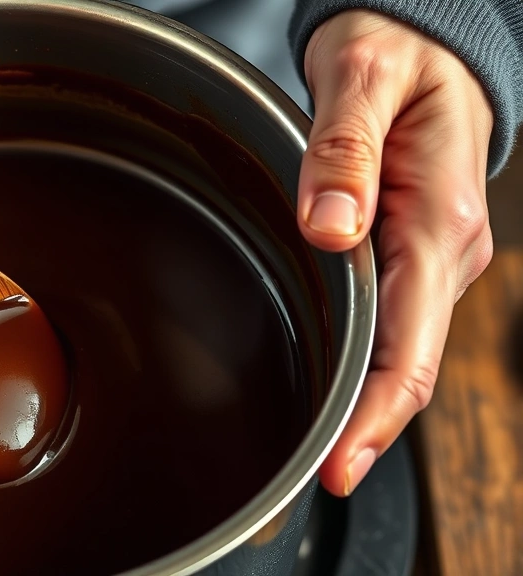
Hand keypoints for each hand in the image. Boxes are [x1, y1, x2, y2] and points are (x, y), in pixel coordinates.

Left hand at [298, 10, 493, 495]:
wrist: (425, 45)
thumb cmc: (396, 55)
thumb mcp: (363, 76)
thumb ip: (342, 149)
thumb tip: (329, 229)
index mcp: (437, 219)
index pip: (409, 343)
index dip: (376, 414)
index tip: (339, 465)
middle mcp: (444, 252)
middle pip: (408, 363)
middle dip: (366, 428)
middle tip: (317, 482)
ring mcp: (431, 259)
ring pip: (399, 349)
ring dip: (363, 405)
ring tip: (318, 454)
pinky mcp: (412, 255)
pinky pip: (390, 324)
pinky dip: (364, 366)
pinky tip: (335, 394)